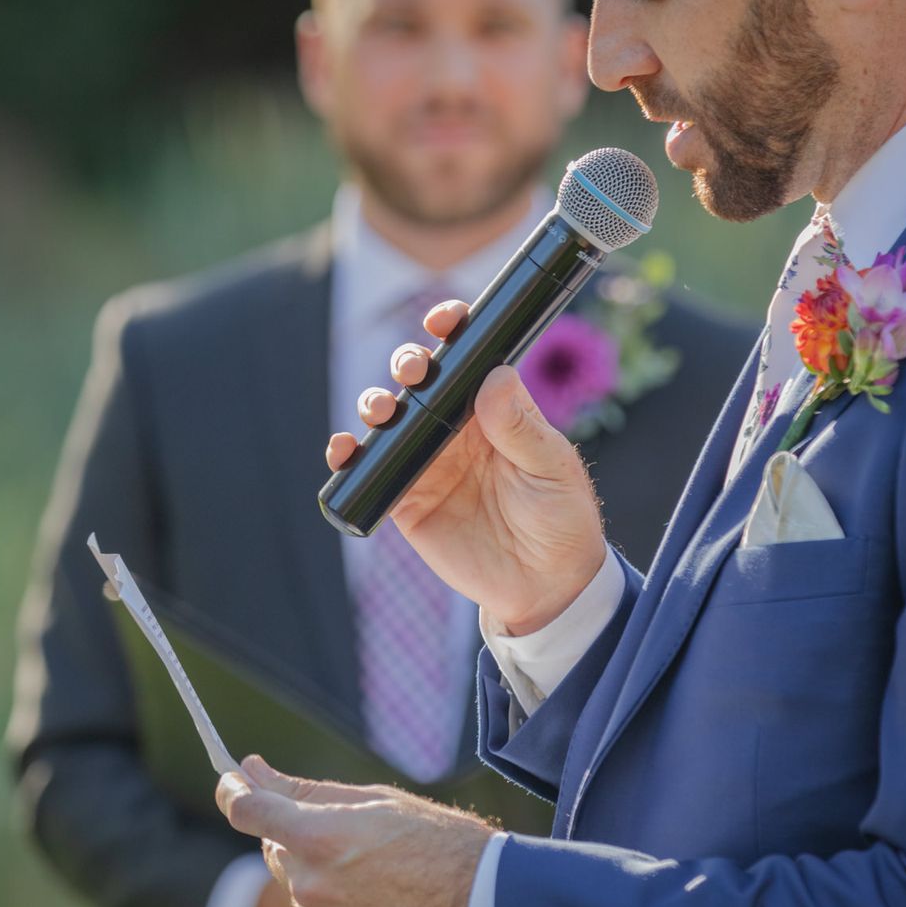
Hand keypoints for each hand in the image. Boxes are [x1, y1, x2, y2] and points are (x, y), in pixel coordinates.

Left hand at [216, 755, 492, 906]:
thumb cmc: (437, 843)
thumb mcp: (374, 800)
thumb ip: (302, 790)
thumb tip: (251, 768)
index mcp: (321, 836)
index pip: (246, 810)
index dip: (233, 791)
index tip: (233, 782)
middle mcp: (314, 885)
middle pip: (277, 851)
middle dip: (299, 838)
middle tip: (350, 837)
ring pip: (301, 891)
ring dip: (322, 879)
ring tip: (378, 876)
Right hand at [328, 300, 606, 635]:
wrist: (545, 587)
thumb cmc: (561, 520)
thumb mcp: (552, 468)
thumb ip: (521, 427)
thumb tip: (495, 376)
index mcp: (493, 410)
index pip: (468, 359)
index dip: (451, 331)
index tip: (443, 319)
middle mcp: (455, 429)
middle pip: (420, 381)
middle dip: (408, 363)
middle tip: (414, 370)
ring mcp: (427, 462)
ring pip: (389, 419)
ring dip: (375, 403)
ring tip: (381, 409)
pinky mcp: (405, 499)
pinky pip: (370, 471)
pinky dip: (350, 456)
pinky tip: (344, 448)